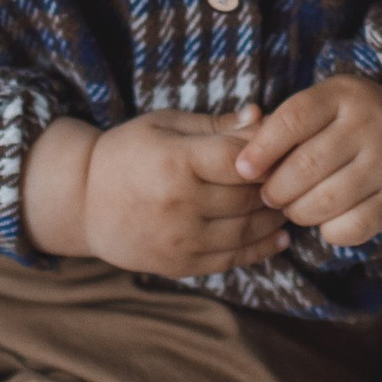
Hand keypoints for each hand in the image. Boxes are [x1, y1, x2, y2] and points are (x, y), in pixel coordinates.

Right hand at [25, 109, 290, 277]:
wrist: (82, 201)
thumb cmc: (126, 153)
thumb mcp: (164, 125)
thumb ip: (215, 125)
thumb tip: (261, 116)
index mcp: (176, 162)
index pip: (241, 160)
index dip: (269, 156)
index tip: (286, 150)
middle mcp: (180, 204)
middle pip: (248, 197)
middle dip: (277, 187)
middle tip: (299, 178)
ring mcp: (180, 239)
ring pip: (246, 230)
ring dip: (274, 218)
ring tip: (292, 205)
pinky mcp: (180, 264)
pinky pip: (232, 259)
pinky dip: (261, 248)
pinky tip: (278, 237)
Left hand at [234, 74, 381, 249]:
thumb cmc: (338, 126)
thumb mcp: (314, 111)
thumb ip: (274, 129)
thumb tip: (239, 158)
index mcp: (342, 94)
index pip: (293, 119)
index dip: (262, 148)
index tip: (242, 169)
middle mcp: (370, 123)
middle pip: (307, 165)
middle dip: (277, 188)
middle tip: (268, 196)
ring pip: (327, 200)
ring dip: (299, 212)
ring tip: (292, 207)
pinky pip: (353, 226)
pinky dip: (329, 231)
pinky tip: (323, 221)